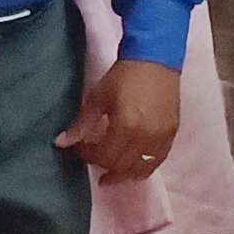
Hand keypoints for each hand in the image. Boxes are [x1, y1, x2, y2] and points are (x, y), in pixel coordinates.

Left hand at [57, 59, 182, 182]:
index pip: (103, 155)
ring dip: (124, 174)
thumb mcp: (98, 98)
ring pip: (140, 168)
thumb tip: (61, 143)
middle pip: (121, 165)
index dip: (88, 156)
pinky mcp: (172, 133)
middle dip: (103, 165)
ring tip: (112, 175)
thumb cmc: (123, 76)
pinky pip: (158, 160)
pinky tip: (134, 168)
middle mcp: (144, 137)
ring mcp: (161, 137)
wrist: (155, 58)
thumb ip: (82, 124)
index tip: (80, 149)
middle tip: (94, 159)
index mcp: (125, 127)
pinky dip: (144, 168)